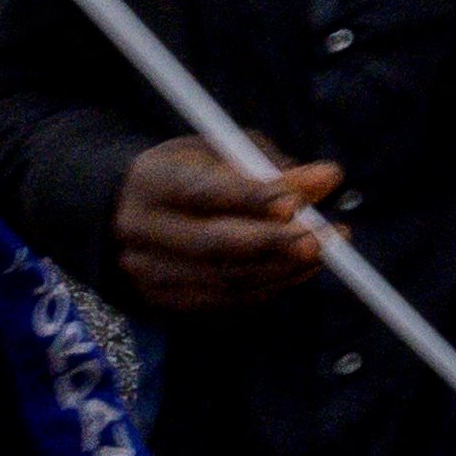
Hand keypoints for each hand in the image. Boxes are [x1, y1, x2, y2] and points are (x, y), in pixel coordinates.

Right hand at [105, 134, 346, 317]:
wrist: (126, 215)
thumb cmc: (189, 173)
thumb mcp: (223, 152)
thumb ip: (272, 166)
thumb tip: (328, 178)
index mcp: (152, 181)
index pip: (201, 192)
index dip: (249, 199)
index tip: (294, 204)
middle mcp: (141, 230)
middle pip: (209, 245)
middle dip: (271, 244)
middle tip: (321, 240)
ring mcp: (147, 272)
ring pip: (220, 280)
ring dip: (279, 271)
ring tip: (324, 253)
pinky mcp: (163, 302)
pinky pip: (222, 303)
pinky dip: (266, 289)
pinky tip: (298, 271)